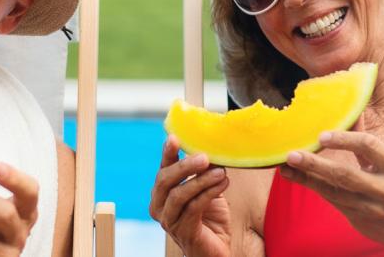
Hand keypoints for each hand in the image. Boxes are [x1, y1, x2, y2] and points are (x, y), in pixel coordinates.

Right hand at [148, 136, 231, 256]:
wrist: (216, 251)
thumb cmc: (210, 220)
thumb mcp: (206, 190)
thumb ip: (204, 173)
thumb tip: (212, 148)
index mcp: (162, 194)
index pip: (163, 170)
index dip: (167, 154)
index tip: (174, 138)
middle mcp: (159, 207)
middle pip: (165, 181)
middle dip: (184, 166)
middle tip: (204, 156)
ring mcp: (169, 221)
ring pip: (179, 195)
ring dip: (201, 180)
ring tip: (220, 171)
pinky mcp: (183, 231)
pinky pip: (193, 208)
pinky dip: (209, 193)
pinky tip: (223, 183)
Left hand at [279, 131, 383, 251]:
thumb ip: (366, 142)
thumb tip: (351, 110)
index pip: (370, 147)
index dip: (345, 140)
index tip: (322, 136)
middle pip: (346, 175)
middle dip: (316, 164)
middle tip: (293, 154)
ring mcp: (371, 207)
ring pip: (334, 191)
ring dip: (307, 177)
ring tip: (285, 165)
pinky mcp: (358, 217)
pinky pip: (331, 200)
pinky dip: (311, 186)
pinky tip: (294, 176)